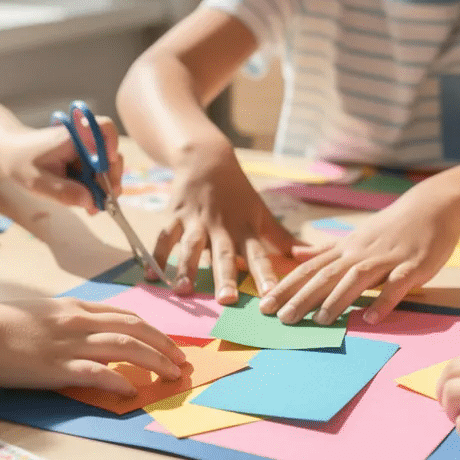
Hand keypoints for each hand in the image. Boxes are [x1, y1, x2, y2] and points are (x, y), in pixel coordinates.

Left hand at [0, 119, 123, 213]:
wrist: (9, 154)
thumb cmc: (20, 161)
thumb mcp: (37, 182)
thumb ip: (64, 192)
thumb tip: (91, 201)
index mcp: (74, 137)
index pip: (105, 128)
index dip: (113, 144)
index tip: (110, 163)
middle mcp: (84, 140)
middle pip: (112, 156)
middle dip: (111, 181)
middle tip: (103, 204)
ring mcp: (85, 151)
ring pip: (107, 169)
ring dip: (103, 189)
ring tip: (92, 208)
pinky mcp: (84, 160)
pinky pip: (97, 174)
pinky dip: (95, 188)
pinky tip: (87, 201)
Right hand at [0, 298, 186, 393]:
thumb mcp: (37, 313)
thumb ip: (61, 321)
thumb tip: (77, 335)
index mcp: (72, 308)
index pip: (122, 315)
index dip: (150, 329)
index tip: (165, 341)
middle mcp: (78, 322)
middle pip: (134, 329)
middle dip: (163, 344)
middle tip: (181, 360)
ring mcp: (70, 344)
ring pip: (126, 347)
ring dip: (155, 361)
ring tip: (172, 375)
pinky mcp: (58, 367)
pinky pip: (99, 373)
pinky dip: (121, 381)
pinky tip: (134, 391)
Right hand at [156, 147, 302, 302]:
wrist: (207, 158)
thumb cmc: (238, 193)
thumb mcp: (261, 212)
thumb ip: (282, 238)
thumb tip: (310, 256)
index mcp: (245, 228)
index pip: (258, 255)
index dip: (266, 276)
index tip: (273, 297)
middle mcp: (221, 226)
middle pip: (224, 254)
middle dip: (225, 277)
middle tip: (226, 300)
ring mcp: (196, 221)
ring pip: (191, 246)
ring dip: (186, 268)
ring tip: (183, 290)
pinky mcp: (175, 215)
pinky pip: (164, 237)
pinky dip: (156, 255)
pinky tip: (149, 275)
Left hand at [260, 181, 459, 325]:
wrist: (432, 206)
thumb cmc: (392, 226)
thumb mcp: (354, 236)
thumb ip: (325, 249)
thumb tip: (294, 255)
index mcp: (346, 249)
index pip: (310, 269)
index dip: (286, 287)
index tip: (264, 306)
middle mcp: (361, 253)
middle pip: (326, 275)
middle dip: (302, 297)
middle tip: (281, 319)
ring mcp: (386, 259)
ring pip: (356, 278)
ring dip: (337, 299)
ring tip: (319, 321)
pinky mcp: (412, 266)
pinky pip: (396, 285)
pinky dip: (384, 301)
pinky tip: (370, 318)